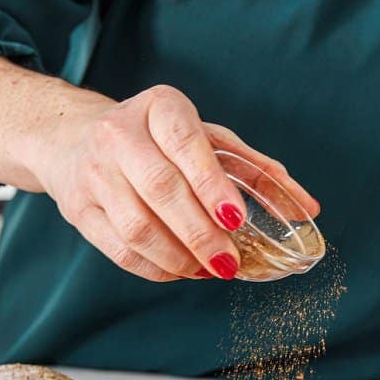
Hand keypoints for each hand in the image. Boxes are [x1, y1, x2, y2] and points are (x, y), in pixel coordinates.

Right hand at [33, 84, 318, 281]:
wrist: (73, 141)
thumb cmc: (156, 140)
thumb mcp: (204, 138)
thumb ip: (255, 169)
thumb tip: (307, 207)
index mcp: (158, 108)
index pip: (186, 144)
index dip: (211, 184)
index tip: (236, 219)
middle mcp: (119, 135)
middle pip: (161, 190)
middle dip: (200, 234)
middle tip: (229, 262)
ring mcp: (94, 174)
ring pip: (137, 227)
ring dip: (178, 258)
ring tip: (207, 271)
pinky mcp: (79, 210)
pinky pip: (119, 249)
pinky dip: (155, 269)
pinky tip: (181, 271)